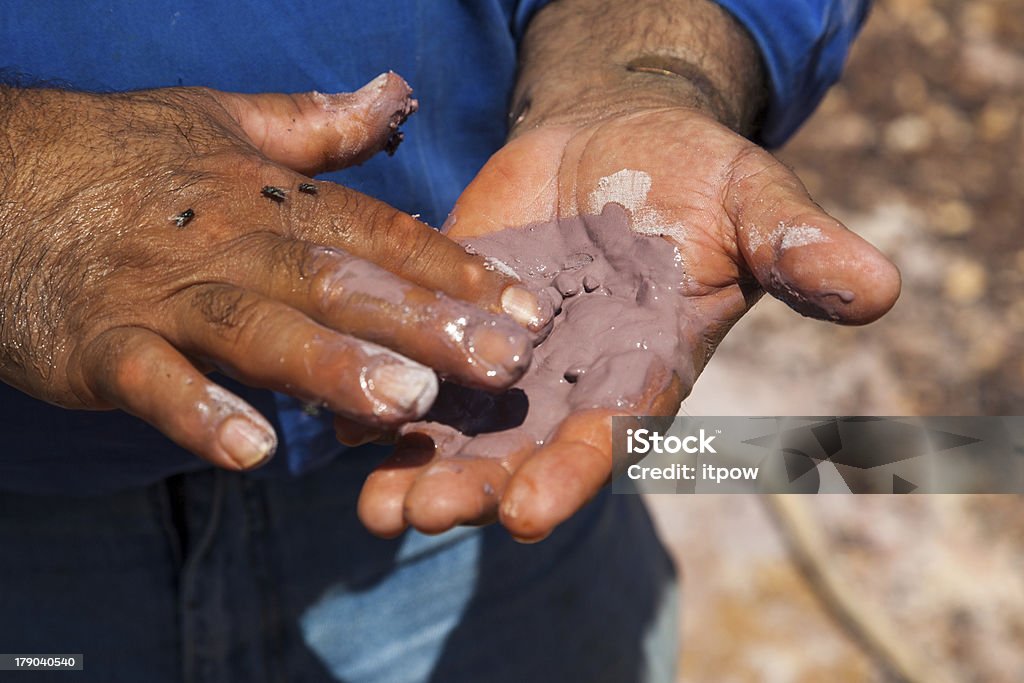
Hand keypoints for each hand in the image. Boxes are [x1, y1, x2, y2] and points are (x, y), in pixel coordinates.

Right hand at [0, 75, 546, 470]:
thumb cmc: (121, 158)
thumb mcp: (224, 124)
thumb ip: (316, 127)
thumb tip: (395, 93)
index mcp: (268, 199)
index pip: (379, 234)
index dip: (456, 271)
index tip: (526, 309)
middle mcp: (229, 242)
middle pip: (339, 282)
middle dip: (425, 323)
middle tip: (502, 363)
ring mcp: (163, 293)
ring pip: (259, 328)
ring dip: (334, 364)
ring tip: (406, 402)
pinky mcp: (100, 342)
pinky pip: (152, 381)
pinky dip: (198, 412)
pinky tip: (253, 452)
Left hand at [355, 106, 899, 540]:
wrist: (617, 142)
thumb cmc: (695, 177)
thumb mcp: (751, 203)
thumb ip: (798, 249)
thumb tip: (882, 287)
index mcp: (639, 371)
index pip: (605, 438)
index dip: (568, 474)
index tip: (525, 510)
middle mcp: (567, 385)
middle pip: (518, 455)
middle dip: (471, 488)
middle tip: (421, 516)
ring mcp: (502, 359)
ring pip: (456, 429)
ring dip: (412, 464)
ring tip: (370, 503)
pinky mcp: (450, 316)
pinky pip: (409, 365)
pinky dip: (372, 394)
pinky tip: (327, 418)